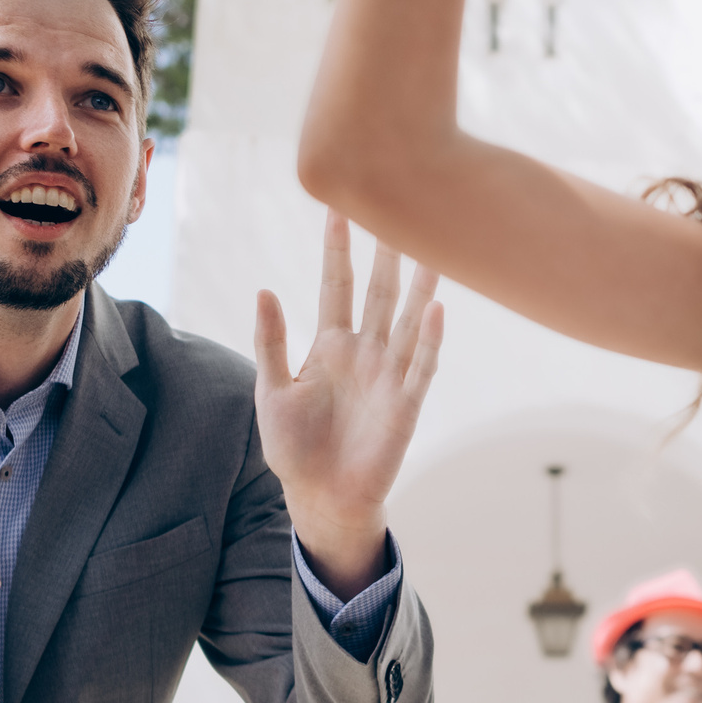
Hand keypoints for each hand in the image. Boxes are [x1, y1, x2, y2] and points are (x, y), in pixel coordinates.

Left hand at [254, 213, 442, 596]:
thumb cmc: (294, 448)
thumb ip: (271, 342)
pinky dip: (429, 339)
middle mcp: (365, 352)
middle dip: (387, 251)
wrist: (321, 497)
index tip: (339, 206)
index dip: (338, 249)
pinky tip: (437, 309)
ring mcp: (389, 375)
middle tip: (399, 204)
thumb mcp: (272, 391)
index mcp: (331, 346)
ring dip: (420, 285)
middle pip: (379, 291)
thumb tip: (263, 290)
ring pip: (408, 320)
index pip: (336, 285)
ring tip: (434, 246)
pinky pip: (420, 366)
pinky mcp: (405, 404)